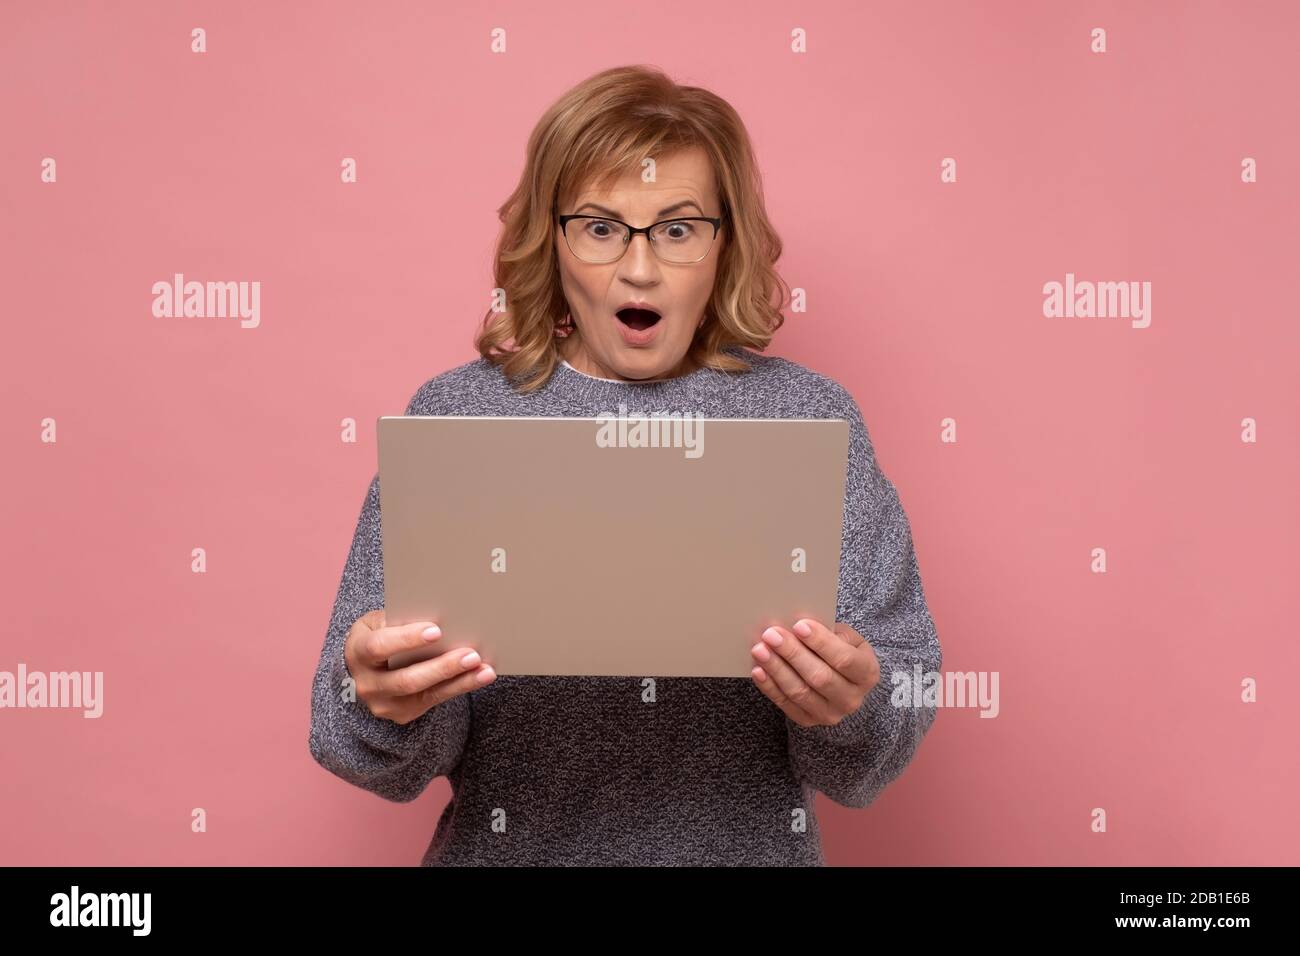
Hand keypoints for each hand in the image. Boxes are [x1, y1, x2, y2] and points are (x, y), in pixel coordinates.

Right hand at [344, 609, 495, 725]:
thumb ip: (400, 619)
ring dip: (459, 680)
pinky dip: (461, 686)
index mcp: (357, 653)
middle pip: (407, 679)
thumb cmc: (377, 635)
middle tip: (471, 654)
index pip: (379, 647)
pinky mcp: (404, 713)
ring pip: (426, 694)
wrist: (363, 669)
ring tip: (484, 668)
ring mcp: (385, 703)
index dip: (407, 639)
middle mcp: (368, 684)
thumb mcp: (378, 622)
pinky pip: (436, 699)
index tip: (436, 630)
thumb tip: (439, 615)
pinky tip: (481, 676)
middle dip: (442, 667)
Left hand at [750, 619, 880, 727]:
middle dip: (793, 653)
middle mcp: (852, 699)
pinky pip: (786, 705)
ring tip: (760, 649)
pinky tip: (759, 670)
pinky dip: (770, 687)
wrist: (842, 681)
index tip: (799, 625)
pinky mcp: (809, 721)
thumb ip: (829, 632)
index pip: (844, 659)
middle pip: (820, 677)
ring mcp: (831, 714)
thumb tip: (799, 623)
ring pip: (800, 692)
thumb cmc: (841, 651)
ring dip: (777, 669)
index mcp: (867, 673)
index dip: (821, 642)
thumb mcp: (846, 638)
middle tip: (771, 634)